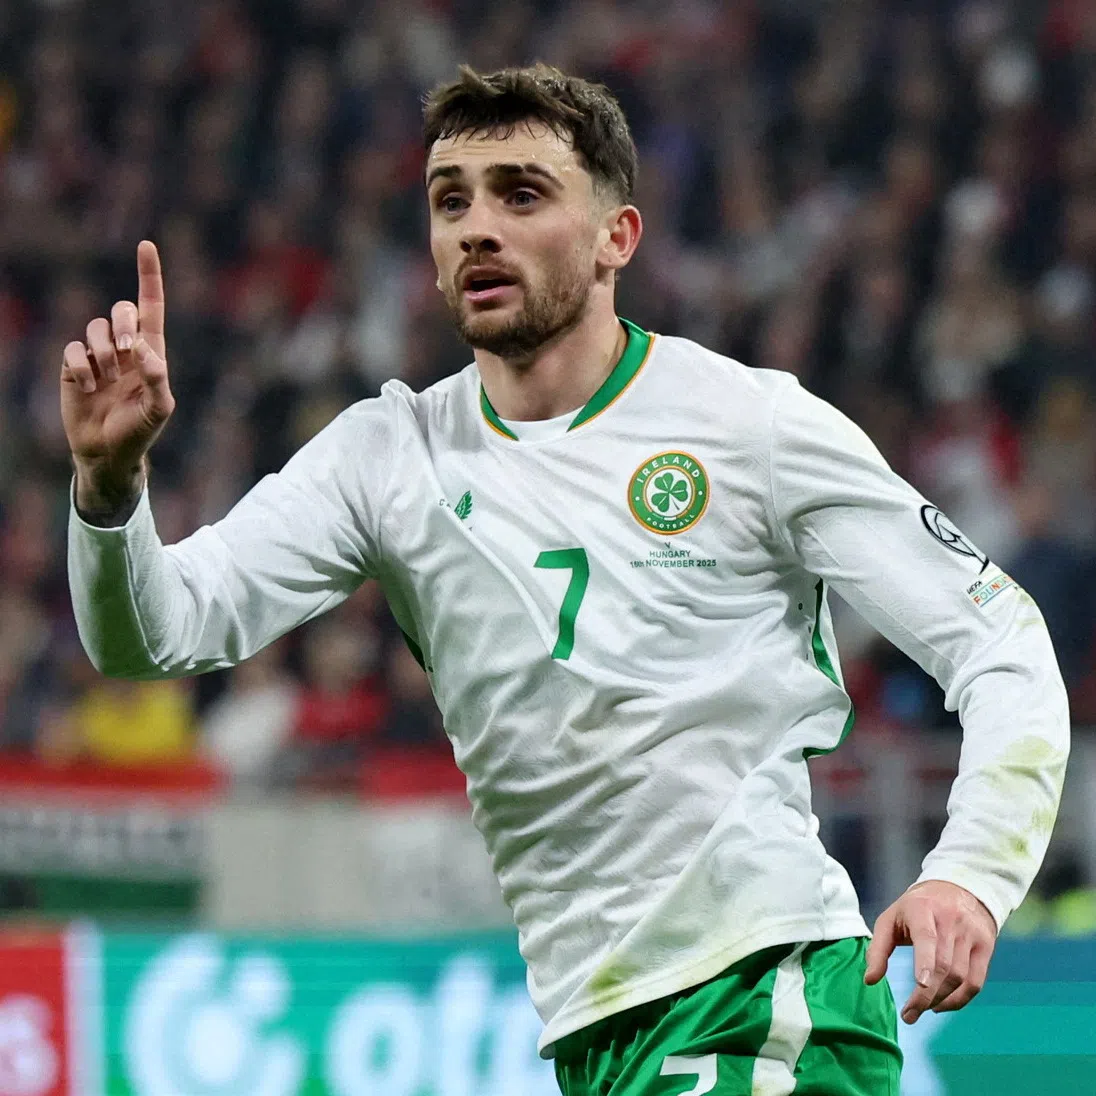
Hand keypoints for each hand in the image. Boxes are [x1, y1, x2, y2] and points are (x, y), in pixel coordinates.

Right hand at [61, 240, 174, 492]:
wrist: (108, 452)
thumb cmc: (140, 431)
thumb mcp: (159, 409)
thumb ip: (158, 378)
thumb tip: (143, 349)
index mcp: (151, 353)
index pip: (152, 307)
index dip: (149, 276)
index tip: (146, 245)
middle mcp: (125, 349)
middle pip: (123, 309)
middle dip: (124, 323)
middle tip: (127, 351)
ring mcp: (98, 356)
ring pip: (96, 326)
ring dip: (103, 351)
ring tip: (106, 379)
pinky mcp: (73, 367)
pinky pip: (72, 350)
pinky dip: (82, 368)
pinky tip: (89, 389)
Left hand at [864, 880, 996, 1023]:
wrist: (958, 887)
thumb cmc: (916, 908)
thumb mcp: (891, 917)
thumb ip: (878, 948)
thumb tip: (870, 980)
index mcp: (923, 908)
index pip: (927, 937)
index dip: (926, 962)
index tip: (919, 983)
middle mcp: (951, 920)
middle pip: (944, 965)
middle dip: (926, 995)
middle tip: (909, 1015)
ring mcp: (971, 934)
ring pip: (960, 977)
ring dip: (940, 1000)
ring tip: (922, 1008)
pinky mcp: (985, 947)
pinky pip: (976, 982)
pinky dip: (959, 1000)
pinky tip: (942, 1005)